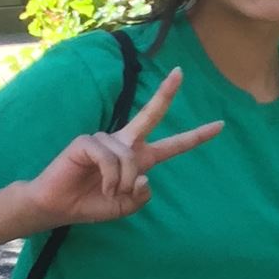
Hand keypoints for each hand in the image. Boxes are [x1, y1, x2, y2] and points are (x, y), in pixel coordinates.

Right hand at [20, 67, 222, 227]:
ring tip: (109, 191)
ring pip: (129, 158)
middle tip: (180, 72)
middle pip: (151, 115)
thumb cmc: (91, 203)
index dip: (196, 137)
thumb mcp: (125, 206)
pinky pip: (110, 158)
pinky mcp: (87, 141)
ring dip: (123, 182)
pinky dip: (110, 177)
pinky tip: (100, 184)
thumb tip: (145, 177)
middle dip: (166, 94)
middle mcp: (125, 144)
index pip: (173, 145)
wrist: (58, 206)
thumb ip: (141, 196)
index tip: (220, 125)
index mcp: (140, 158)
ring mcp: (105, 139)